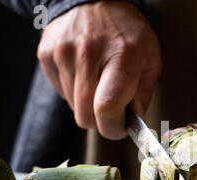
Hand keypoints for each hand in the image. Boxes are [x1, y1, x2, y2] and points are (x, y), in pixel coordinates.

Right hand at [37, 1, 161, 138]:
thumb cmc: (128, 33)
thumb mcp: (150, 59)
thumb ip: (143, 94)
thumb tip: (133, 124)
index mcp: (122, 55)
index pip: (107, 108)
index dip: (112, 128)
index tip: (119, 128)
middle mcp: (89, 53)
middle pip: (85, 116)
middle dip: (101, 120)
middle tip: (112, 107)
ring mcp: (63, 52)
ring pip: (73, 107)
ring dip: (87, 103)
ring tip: (98, 80)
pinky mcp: (46, 54)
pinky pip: (61, 92)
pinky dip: (73, 91)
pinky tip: (84, 72)